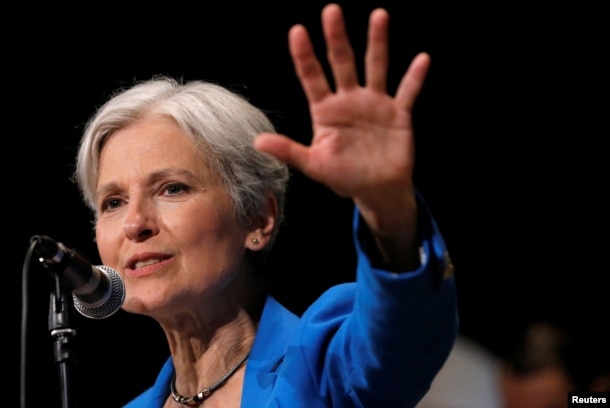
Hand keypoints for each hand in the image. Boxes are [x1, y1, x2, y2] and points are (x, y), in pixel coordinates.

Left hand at [254, 3, 429, 268]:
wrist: (377, 190)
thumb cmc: (344, 177)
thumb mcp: (314, 165)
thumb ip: (289, 151)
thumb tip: (257, 141)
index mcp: (326, 110)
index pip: (312, 77)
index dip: (304, 55)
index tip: (297, 30)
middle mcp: (349, 100)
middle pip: (342, 62)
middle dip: (336, 38)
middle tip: (331, 10)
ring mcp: (375, 104)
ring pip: (375, 67)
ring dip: (377, 42)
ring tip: (379, 15)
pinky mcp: (398, 113)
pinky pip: (408, 91)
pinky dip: (415, 77)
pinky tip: (422, 59)